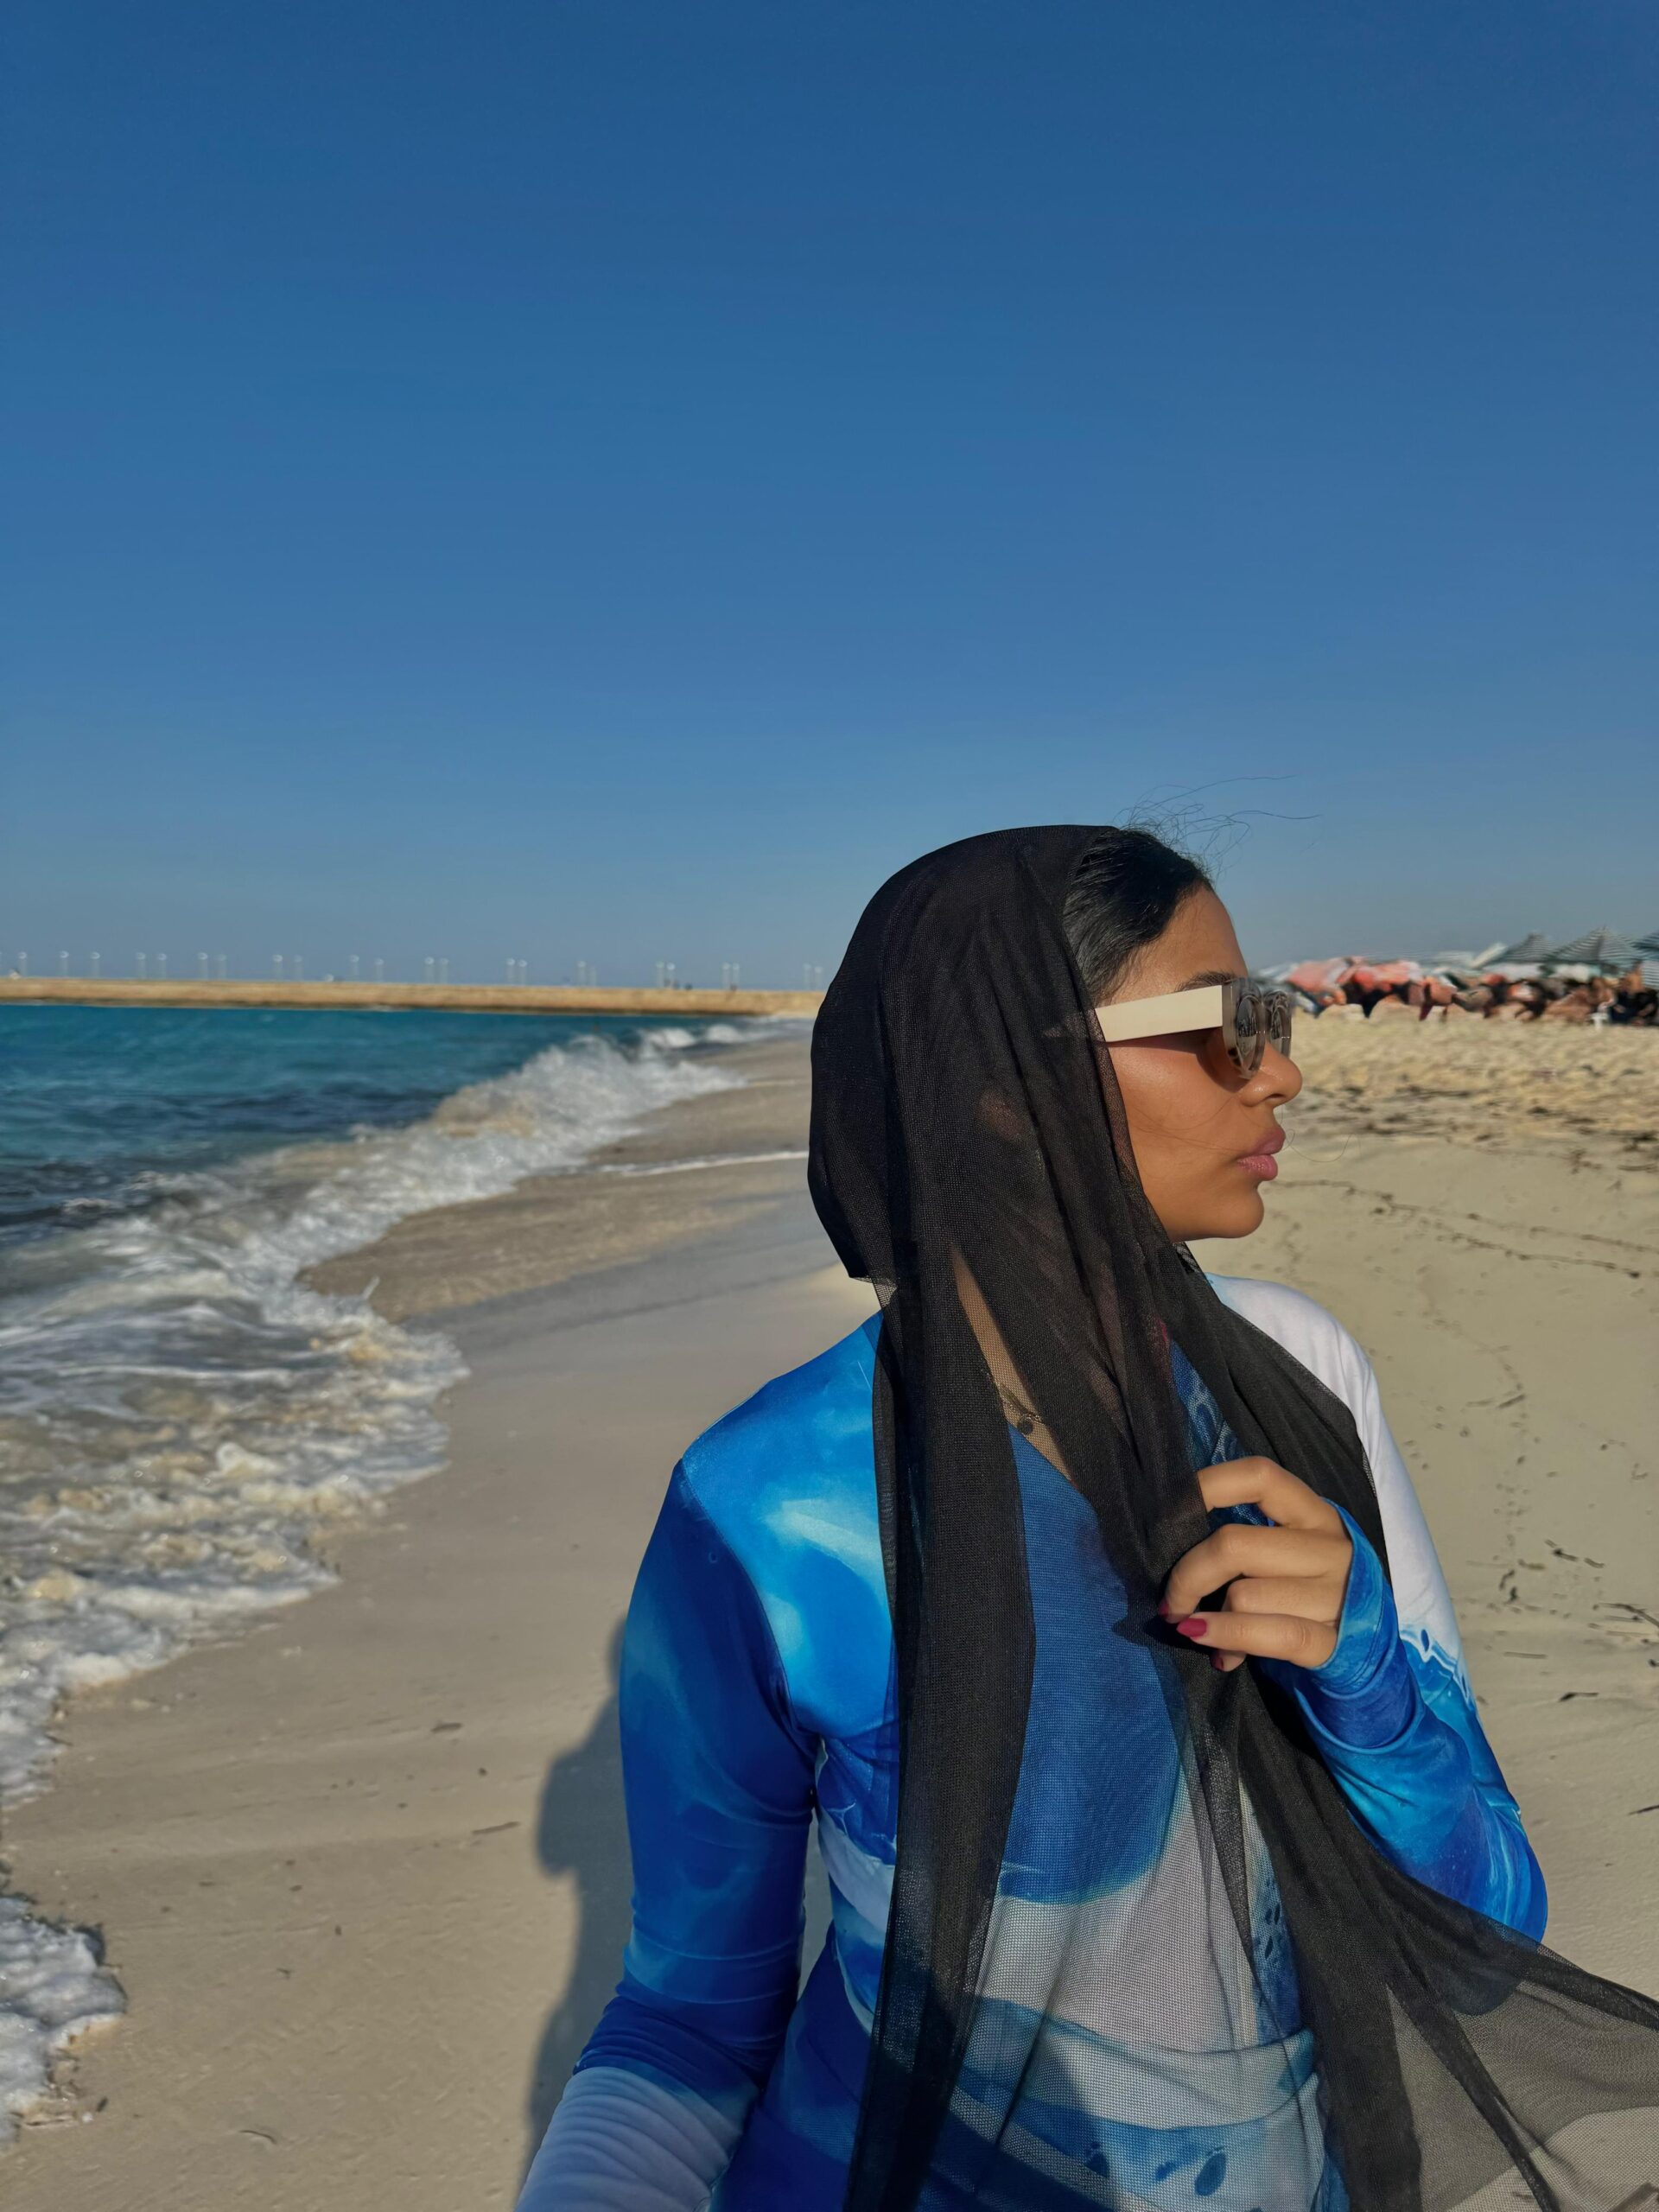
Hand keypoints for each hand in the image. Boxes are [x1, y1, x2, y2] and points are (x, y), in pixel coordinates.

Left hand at [1160, 1458, 1352, 1674]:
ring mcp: (1337, 1595)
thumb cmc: (1308, 1589)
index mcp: (1314, 1513)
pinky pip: (1269, 1635)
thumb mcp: (1288, 1551)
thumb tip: (1172, 1548)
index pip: (1258, 1476)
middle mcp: (1330, 1548)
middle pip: (1234, 1545)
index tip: (1170, 1518)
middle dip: (1187, 1576)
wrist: (1368, 1647)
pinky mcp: (1333, 1641)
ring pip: (1244, 1596)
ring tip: (1199, 1629)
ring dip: (1206, 1618)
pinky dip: (1229, 1639)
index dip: (1207, 1486)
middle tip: (1171, 1601)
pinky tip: (1216, 1652)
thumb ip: (1245, 1540)